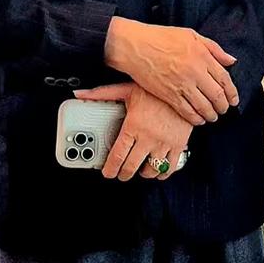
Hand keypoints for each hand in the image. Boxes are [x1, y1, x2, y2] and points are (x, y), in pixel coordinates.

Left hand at [75, 84, 192, 182]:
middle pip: (132, 166)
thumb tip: (80, 94)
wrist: (183, 88)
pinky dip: (163, 173)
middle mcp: (148, 138)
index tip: (108, 173)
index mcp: (133, 126)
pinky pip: (170, 167)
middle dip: (124, 174)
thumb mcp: (126, 89)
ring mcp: (164, 143)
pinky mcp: (179, 144)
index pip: (118, 155)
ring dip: (144, 174)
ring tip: (140, 170)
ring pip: (151, 170)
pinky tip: (159, 171)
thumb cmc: (155, 89)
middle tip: (121, 174)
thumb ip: (101, 94)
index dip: (111, 168)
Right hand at [104, 16, 237, 124]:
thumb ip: (214, 48)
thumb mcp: (191, 35)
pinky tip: (198, 120)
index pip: (224, 79)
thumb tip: (231, 60)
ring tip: (213, 116)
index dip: (232, 92)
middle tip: (224, 109)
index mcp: (202, 56)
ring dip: (211, 115)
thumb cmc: (160, 38)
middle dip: (224, 106)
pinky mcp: (168, 95)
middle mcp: (194, 72)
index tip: (234, 99)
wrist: (134, 46)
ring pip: (204, 106)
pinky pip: (187, 111)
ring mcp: (181, 85)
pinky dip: (195, 118)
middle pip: (217, 95)